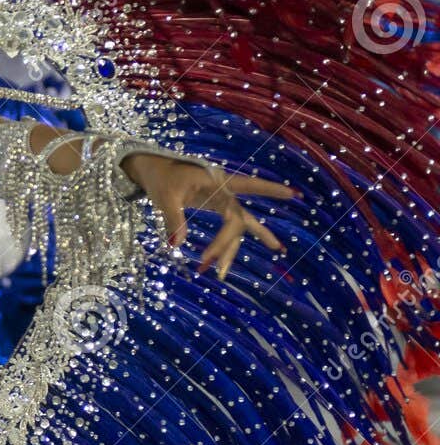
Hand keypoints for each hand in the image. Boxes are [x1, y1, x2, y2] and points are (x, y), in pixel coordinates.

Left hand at [121, 153, 294, 279]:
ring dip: (229, 250)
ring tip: (222, 274)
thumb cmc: (161, 178)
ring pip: (236, 228)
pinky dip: (228, 245)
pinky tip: (230, 261)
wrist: (153, 170)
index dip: (270, 190)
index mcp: (217, 181)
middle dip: (227, 244)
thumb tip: (176, 245)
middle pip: (237, 221)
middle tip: (211, 266)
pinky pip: (229, 228)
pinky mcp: (217, 207)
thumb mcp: (165, 196)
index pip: (249, 186)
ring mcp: (222, 200)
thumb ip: (173, 218)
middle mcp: (225, 191)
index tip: (292, 194)